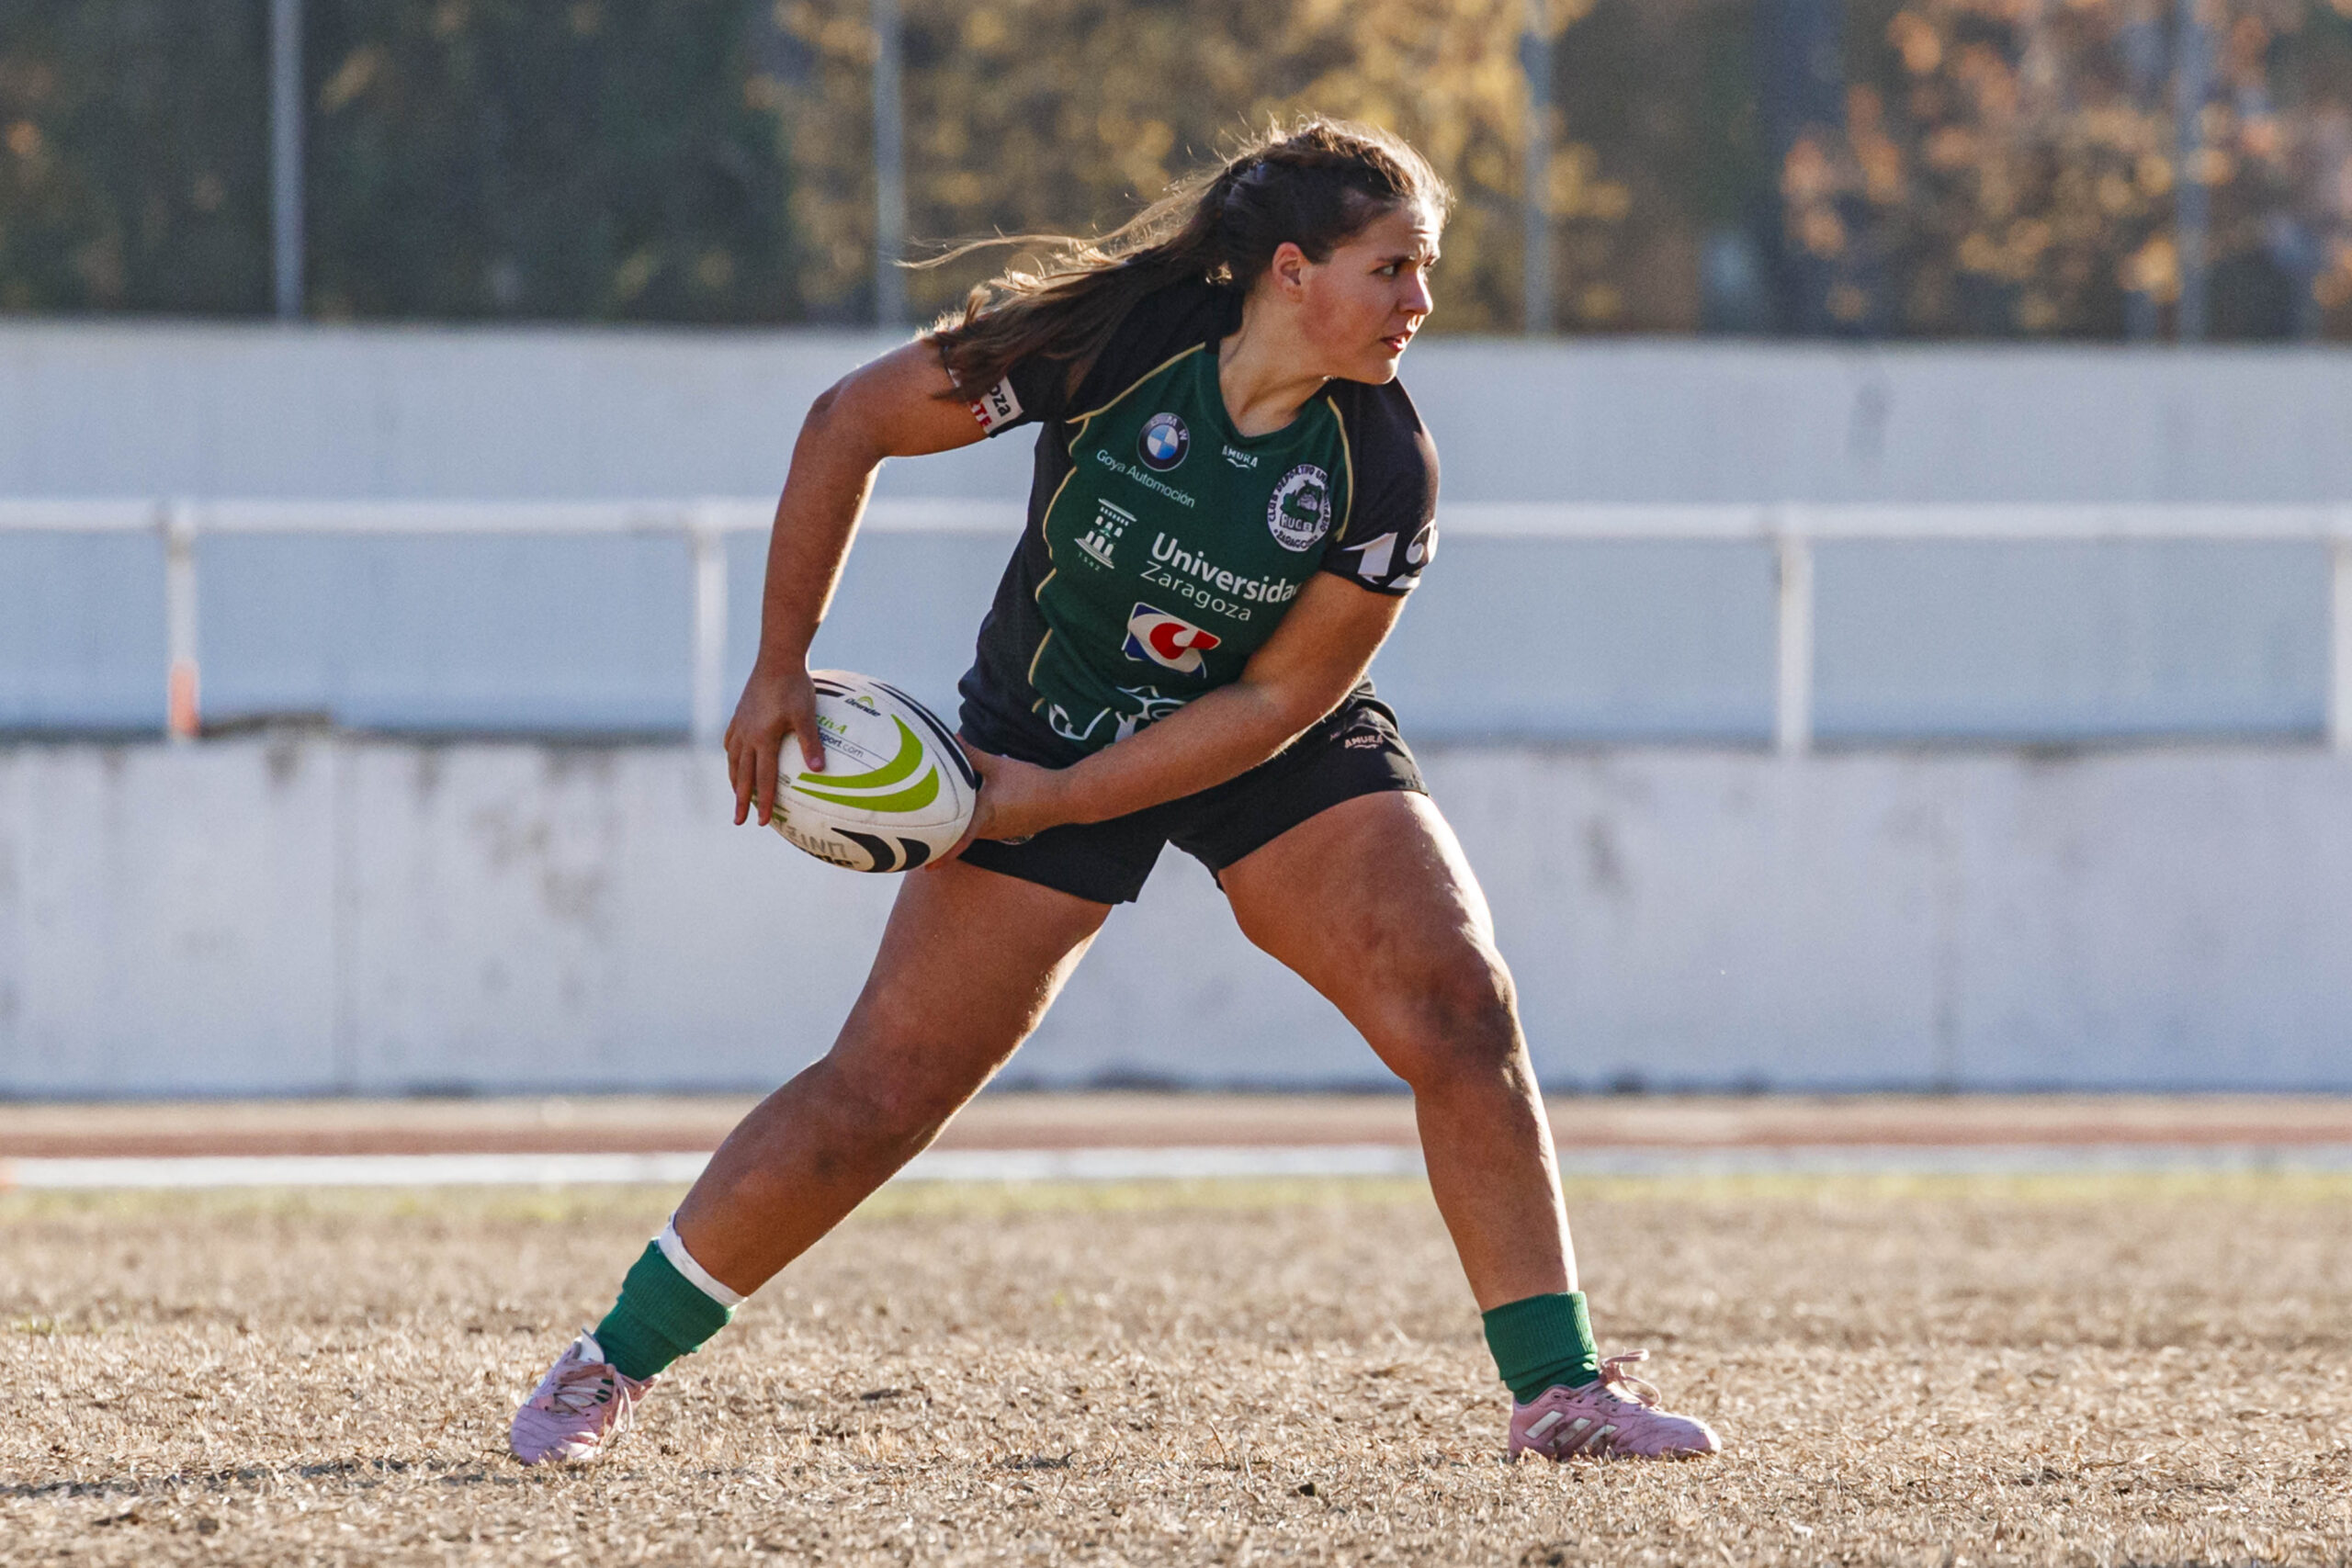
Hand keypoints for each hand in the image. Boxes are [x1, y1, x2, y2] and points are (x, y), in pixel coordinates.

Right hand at [725, 662, 823, 827]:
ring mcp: (740, 724)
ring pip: (733, 760)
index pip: (763, 778)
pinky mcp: (739, 714)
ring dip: (735, 780)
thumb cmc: (795, 686)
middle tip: (739, 821)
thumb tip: (819, 771)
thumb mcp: (806, 715)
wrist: (777, 659)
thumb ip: (811, 743)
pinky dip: (731, 756)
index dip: (763, 802)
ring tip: (736, 795)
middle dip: (741, 800)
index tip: (763, 822)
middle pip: (742, 775)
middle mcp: (746, 735)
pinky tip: (734, 760)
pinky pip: (731, 741)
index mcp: (762, 739)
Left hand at [934, 739, 1074, 862]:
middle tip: (925, 842)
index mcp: (984, 815)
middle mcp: (990, 829)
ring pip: (974, 834)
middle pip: (961, 837)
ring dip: (960, 832)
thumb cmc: (1031, 783)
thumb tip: (953, 740)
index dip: (943, 852)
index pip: (959, 837)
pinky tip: (971, 816)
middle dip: (944, 839)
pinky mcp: (1010, 830)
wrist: (1063, 798)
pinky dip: (974, 827)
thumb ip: (973, 754)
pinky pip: (985, 831)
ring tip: (941, 829)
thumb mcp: (999, 765)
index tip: (927, 865)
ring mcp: (1001, 833)